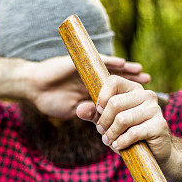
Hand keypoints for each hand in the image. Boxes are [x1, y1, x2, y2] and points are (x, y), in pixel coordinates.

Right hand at [23, 55, 150, 119]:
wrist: (33, 87)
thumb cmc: (49, 100)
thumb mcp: (73, 109)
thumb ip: (88, 112)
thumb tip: (102, 119)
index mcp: (90, 90)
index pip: (113, 91)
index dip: (126, 93)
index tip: (141, 97)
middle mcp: (91, 78)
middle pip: (116, 79)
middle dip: (132, 80)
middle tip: (149, 80)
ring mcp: (86, 70)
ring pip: (110, 69)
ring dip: (126, 70)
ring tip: (141, 71)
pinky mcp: (79, 63)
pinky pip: (98, 61)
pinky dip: (111, 63)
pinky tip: (124, 63)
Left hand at [75, 75, 173, 168]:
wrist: (154, 153)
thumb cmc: (128, 134)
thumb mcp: (108, 122)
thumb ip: (94, 114)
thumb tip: (79, 109)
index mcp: (133, 89)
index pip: (113, 81)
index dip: (101, 97)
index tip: (99, 111)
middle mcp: (146, 95)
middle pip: (115, 103)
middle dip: (104, 121)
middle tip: (102, 132)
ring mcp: (155, 109)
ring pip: (122, 119)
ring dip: (111, 134)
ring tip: (110, 140)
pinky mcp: (160, 125)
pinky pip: (133, 133)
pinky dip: (122, 142)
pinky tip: (120, 145)